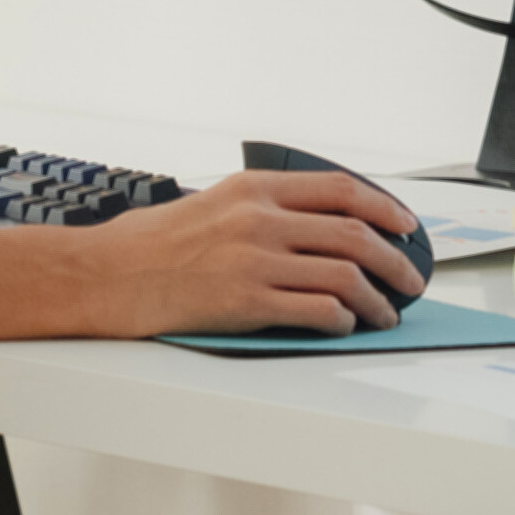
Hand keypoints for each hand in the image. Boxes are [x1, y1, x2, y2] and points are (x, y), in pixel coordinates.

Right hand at [55, 172, 431, 336]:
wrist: (104, 276)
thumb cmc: (147, 245)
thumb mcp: (210, 203)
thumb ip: (259, 209)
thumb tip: (311, 227)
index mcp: (253, 188)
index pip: (341, 190)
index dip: (386, 208)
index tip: (406, 225)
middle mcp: (260, 219)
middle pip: (355, 235)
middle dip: (396, 261)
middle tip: (410, 279)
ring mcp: (254, 260)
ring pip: (345, 277)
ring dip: (377, 299)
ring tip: (385, 313)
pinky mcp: (246, 302)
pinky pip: (317, 310)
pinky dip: (342, 320)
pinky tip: (344, 325)